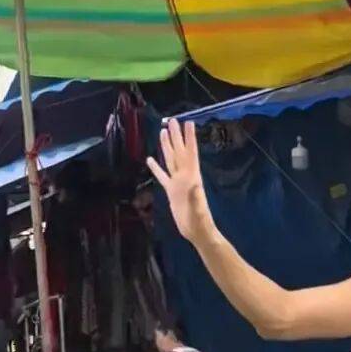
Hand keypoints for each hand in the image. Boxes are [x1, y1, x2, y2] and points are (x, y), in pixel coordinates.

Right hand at [147, 120, 214, 244]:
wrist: (197, 231)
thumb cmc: (200, 221)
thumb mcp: (198, 209)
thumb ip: (196, 197)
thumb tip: (194, 185)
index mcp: (192, 177)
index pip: (190, 153)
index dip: (189, 138)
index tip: (188, 122)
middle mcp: (184, 176)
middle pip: (179, 152)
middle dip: (176, 136)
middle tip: (172, 120)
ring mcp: (177, 182)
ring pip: (170, 160)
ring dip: (167, 146)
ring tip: (163, 131)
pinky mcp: (171, 191)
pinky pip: (162, 176)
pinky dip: (156, 168)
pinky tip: (150, 160)